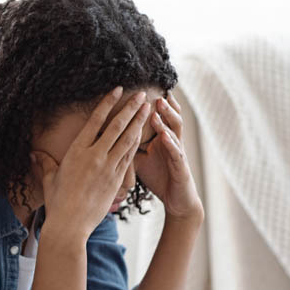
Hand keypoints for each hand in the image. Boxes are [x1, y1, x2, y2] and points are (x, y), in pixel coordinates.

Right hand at [33, 87, 150, 239]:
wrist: (70, 225)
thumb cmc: (57, 202)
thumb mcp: (50, 179)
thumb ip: (44, 163)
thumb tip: (34, 153)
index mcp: (77, 151)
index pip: (95, 121)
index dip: (108, 103)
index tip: (118, 90)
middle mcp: (94, 156)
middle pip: (116, 126)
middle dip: (130, 109)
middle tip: (142, 95)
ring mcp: (108, 168)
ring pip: (127, 140)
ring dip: (139, 123)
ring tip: (148, 110)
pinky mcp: (116, 180)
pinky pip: (129, 157)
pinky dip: (137, 144)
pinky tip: (143, 135)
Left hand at [135, 93, 202, 221]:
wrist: (177, 200)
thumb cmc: (159, 177)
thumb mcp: (141, 159)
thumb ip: (129, 145)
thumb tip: (109, 135)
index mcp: (161, 139)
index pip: (156, 117)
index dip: (150, 104)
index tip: (139, 89)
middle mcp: (171, 142)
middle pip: (167, 118)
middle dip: (159, 104)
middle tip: (149, 89)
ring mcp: (177, 153)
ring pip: (174, 130)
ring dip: (166, 118)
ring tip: (158, 106)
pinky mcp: (181, 167)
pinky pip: (176, 152)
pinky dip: (170, 143)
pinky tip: (164, 135)